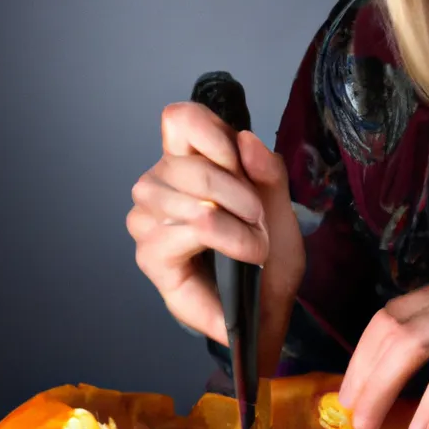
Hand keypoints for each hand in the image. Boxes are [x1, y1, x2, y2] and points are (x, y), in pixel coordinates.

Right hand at [127, 101, 304, 371]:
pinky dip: (227, 240)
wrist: (266, 308)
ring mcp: (147, 220)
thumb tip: (246, 141)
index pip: (179, 120)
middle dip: (238, 193)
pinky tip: (238, 258)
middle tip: (260, 220)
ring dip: (234, 221)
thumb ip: (268, 170)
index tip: (239, 163)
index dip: (211, 132)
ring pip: (188, 197)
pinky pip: (187, 230)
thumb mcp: (281, 206)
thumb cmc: (267, 257)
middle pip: (187, 164)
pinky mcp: (150, 255)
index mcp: (186, 162)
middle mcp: (159, 186)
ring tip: (254, 244)